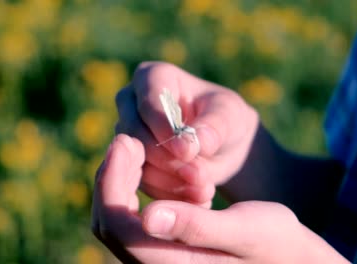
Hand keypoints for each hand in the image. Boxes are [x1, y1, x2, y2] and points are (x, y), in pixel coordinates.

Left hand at [91, 134, 348, 263]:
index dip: (112, 182)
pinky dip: (130, 190)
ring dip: (118, 183)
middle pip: (109, 224)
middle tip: (126, 140)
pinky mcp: (163, 250)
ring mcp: (158, 261)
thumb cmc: (276, 244)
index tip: (125, 142)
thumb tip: (148, 216)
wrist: (286, 258)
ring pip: (115, 221)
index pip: (119, 226)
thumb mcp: (246, 231)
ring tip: (133, 148)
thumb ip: (196, 227)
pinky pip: (130, 219)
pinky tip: (145, 167)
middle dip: (111, 179)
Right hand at [115, 62, 258, 205]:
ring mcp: (127, 134)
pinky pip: (139, 182)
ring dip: (169, 181)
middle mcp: (131, 103)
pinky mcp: (129, 163)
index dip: (165, 129)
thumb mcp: (229, 116)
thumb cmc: (226, 119)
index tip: (188, 152)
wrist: (223, 146)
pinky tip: (194, 198)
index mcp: (153, 77)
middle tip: (199, 177)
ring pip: (134, 162)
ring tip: (203, 191)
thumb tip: (197, 143)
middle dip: (167, 159)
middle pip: (133, 133)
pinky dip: (167, 194)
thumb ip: (214, 126)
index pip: (148, 102)